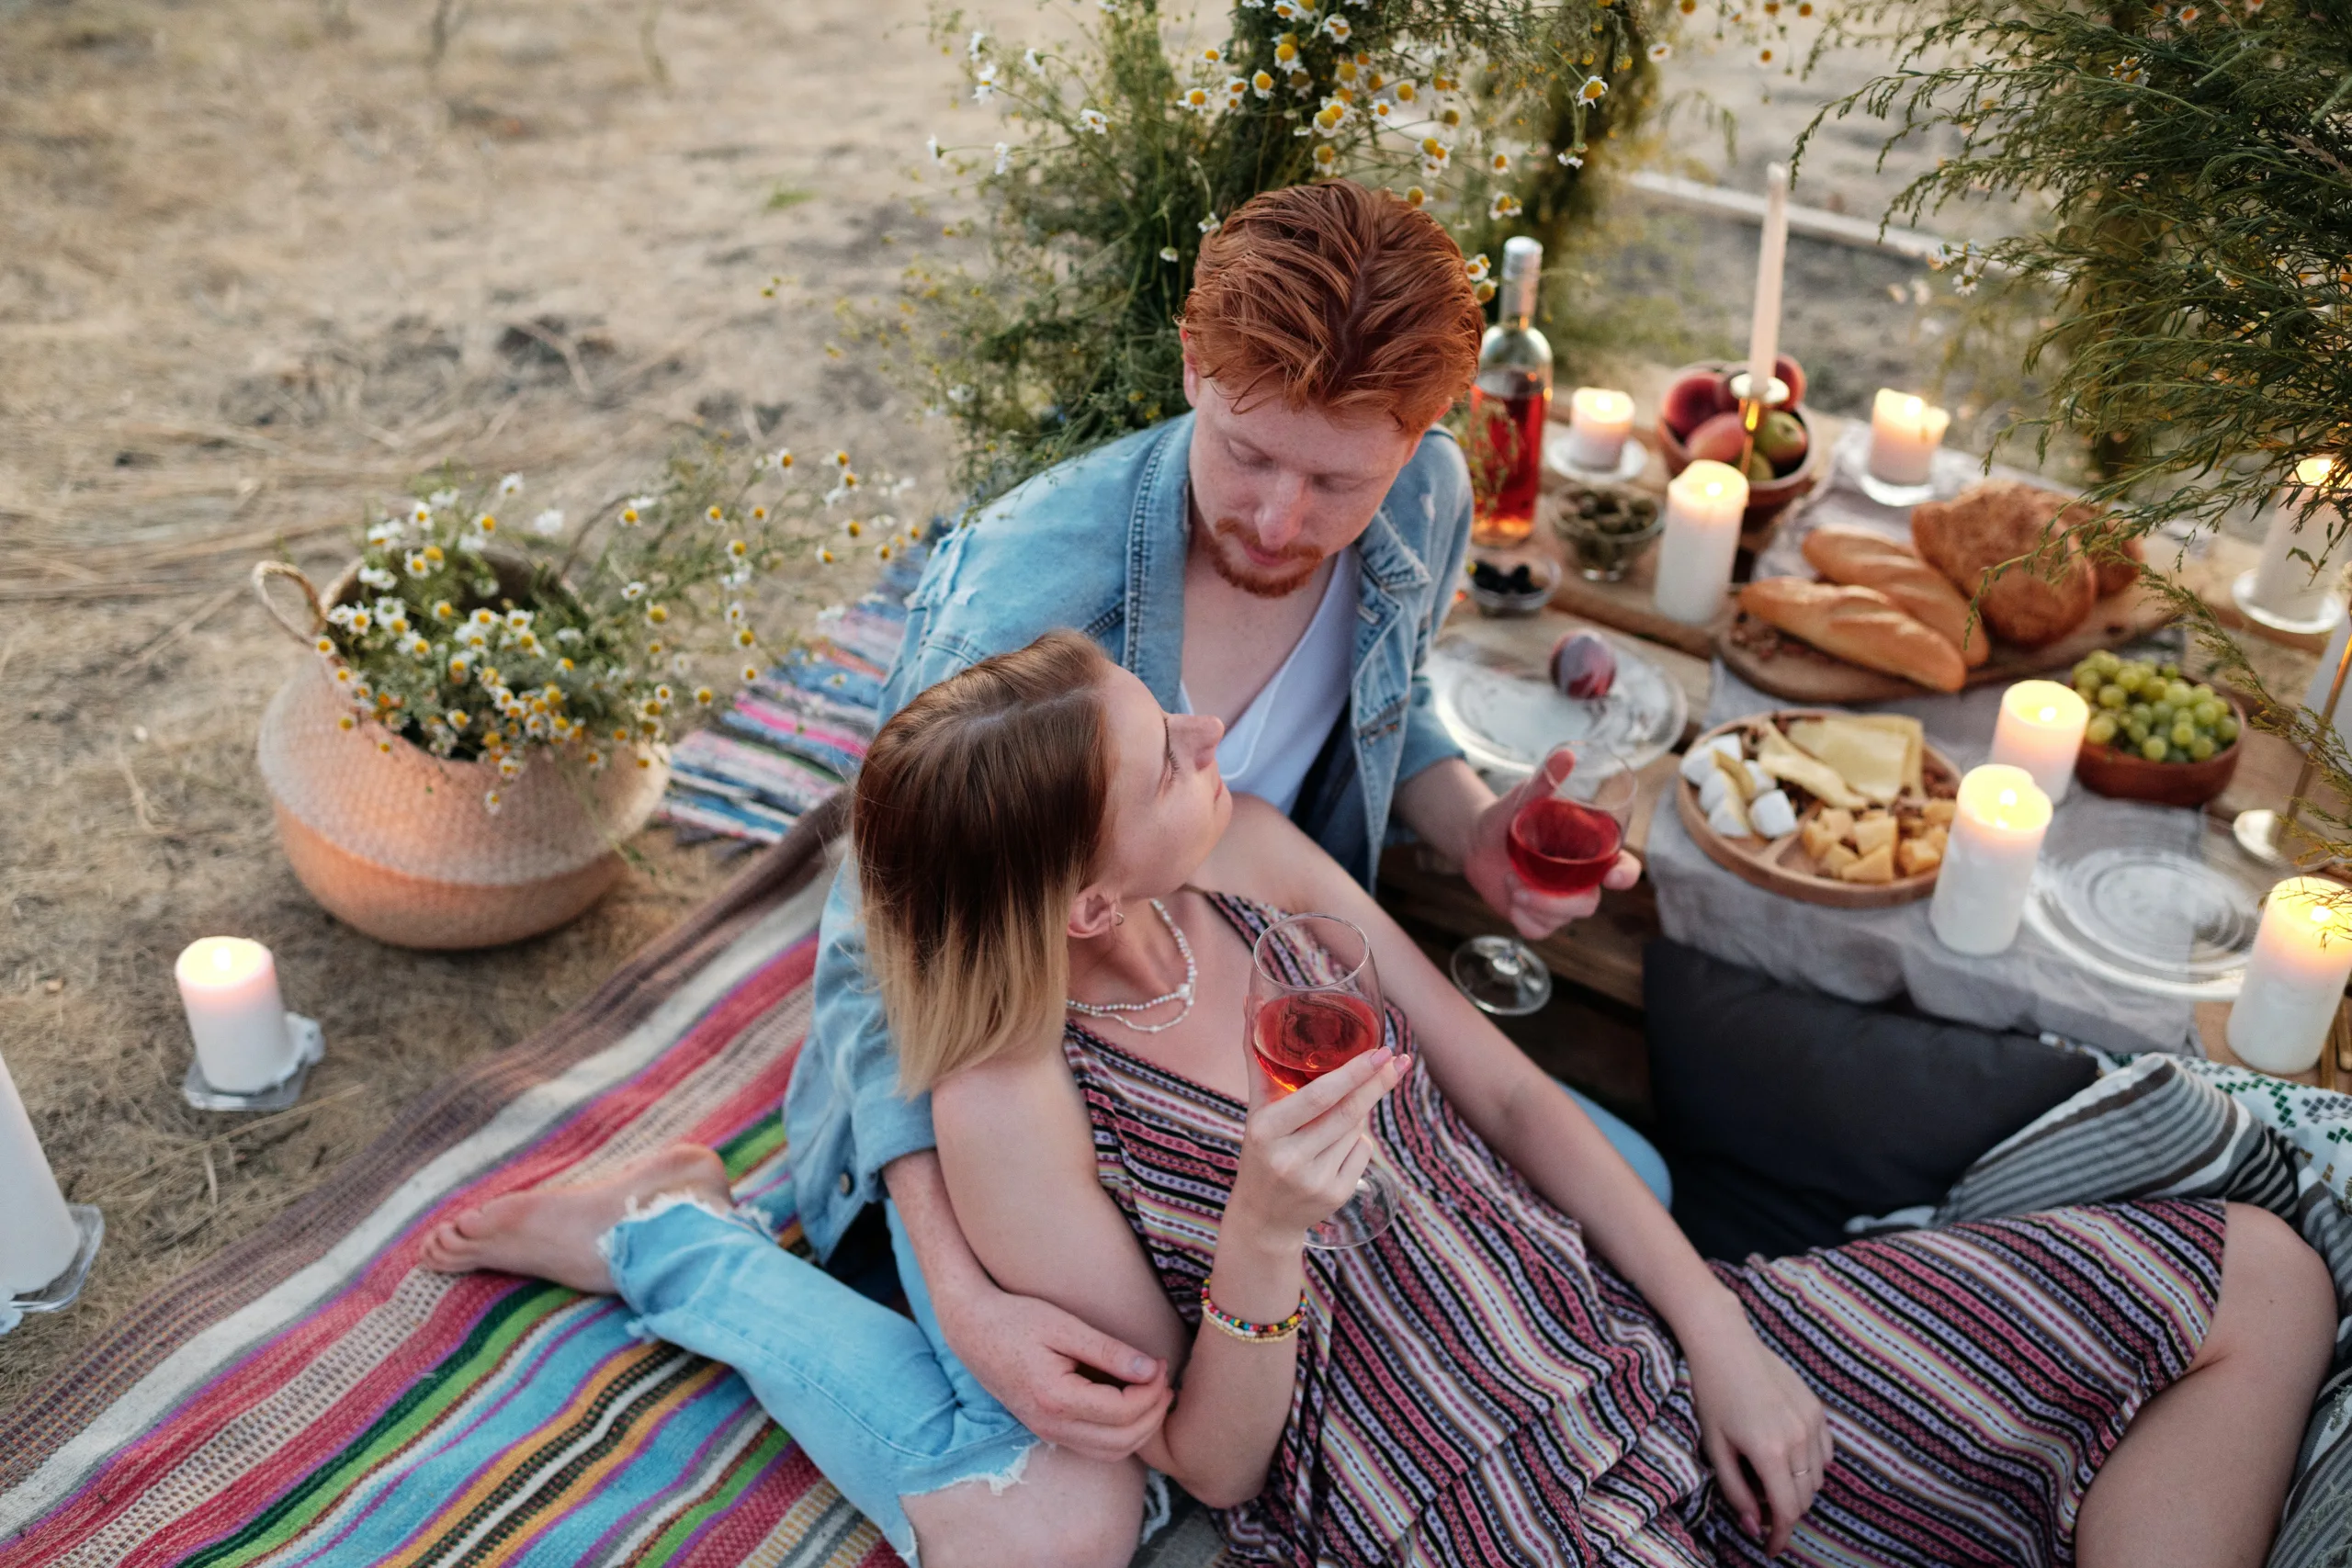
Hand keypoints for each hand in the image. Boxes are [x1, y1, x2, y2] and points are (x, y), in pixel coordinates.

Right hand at [939, 1278, 1173, 1460]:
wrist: (972, 1330)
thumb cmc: (1015, 1319)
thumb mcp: (1064, 1325)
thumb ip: (1109, 1350)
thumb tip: (1152, 1369)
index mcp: (1056, 1398)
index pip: (1123, 1411)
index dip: (1152, 1391)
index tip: (1161, 1362)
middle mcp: (1051, 1425)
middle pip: (1123, 1440)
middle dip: (1154, 1413)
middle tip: (1165, 1379)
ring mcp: (1047, 1432)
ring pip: (1111, 1452)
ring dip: (1141, 1429)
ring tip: (1154, 1392)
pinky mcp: (1047, 1430)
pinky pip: (1095, 1448)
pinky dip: (1122, 1434)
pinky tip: (1131, 1404)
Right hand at [1228, 1046, 1399, 1239]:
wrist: (1262, 1216)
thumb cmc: (1261, 1148)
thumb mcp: (1256, 1109)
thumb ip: (1257, 1058)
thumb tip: (1249, 999)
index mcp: (1265, 1130)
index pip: (1318, 1097)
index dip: (1353, 1073)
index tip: (1379, 1051)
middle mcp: (1289, 1158)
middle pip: (1347, 1113)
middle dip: (1376, 1084)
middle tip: (1397, 1059)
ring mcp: (1314, 1180)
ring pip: (1357, 1132)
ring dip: (1360, 1114)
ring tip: (1343, 1111)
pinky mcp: (1334, 1196)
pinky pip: (1362, 1154)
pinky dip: (1359, 1142)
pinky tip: (1338, 1147)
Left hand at [1461, 751, 1640, 938]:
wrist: (1476, 840)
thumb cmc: (1509, 815)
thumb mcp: (1524, 797)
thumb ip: (1546, 780)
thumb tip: (1566, 753)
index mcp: (1589, 850)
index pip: (1623, 867)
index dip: (1626, 875)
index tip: (1614, 876)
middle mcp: (1581, 878)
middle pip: (1589, 902)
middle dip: (1560, 901)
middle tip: (1522, 887)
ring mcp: (1561, 901)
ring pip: (1564, 918)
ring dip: (1533, 904)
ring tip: (1510, 881)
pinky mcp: (1540, 917)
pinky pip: (1540, 929)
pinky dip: (1522, 917)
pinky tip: (1510, 898)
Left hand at [1682, 1297, 1832, 1554]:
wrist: (1725, 1344)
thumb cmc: (1712, 1394)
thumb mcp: (1715, 1447)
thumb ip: (1736, 1491)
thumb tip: (1754, 1525)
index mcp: (1769, 1452)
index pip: (1786, 1511)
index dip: (1779, 1535)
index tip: (1770, 1547)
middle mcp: (1797, 1439)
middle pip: (1804, 1498)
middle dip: (1784, 1513)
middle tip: (1761, 1510)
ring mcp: (1811, 1423)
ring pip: (1816, 1479)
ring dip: (1797, 1489)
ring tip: (1767, 1477)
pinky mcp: (1817, 1409)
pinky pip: (1825, 1454)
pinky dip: (1812, 1467)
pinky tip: (1788, 1459)